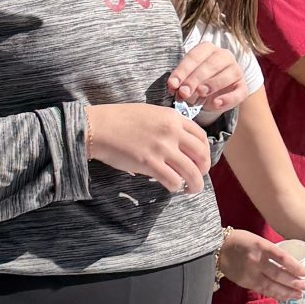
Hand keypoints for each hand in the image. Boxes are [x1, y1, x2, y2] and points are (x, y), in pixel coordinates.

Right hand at [85, 103, 212, 194]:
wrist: (99, 127)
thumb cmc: (121, 120)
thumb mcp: (152, 113)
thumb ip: (169, 125)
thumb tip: (181, 144)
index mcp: (173, 117)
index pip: (201, 137)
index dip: (206, 152)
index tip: (202, 161)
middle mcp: (172, 131)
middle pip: (201, 155)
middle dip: (204, 169)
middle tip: (199, 177)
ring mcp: (162, 147)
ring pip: (191, 171)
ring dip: (195, 184)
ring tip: (191, 189)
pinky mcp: (150, 163)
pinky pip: (172, 180)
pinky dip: (175, 187)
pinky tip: (172, 187)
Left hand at [166, 41, 247, 115]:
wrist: (217, 93)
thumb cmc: (199, 82)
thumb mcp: (188, 79)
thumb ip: (181, 82)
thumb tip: (174, 88)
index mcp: (207, 49)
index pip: (194, 56)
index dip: (183, 71)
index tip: (173, 84)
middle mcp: (224, 56)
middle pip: (211, 64)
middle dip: (195, 79)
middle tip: (184, 92)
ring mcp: (236, 70)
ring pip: (228, 74)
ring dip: (212, 84)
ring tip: (200, 94)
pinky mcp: (243, 86)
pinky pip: (239, 92)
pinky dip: (228, 98)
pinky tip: (216, 103)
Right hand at [219, 232, 304, 299]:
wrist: (216, 248)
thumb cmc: (239, 240)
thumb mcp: (256, 239)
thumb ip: (270, 249)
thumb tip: (289, 261)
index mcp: (261, 246)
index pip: (282, 258)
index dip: (295, 266)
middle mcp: (255, 260)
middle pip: (278, 274)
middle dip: (294, 282)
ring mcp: (249, 273)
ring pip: (271, 286)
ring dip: (287, 292)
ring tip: (299, 295)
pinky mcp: (244, 282)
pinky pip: (263, 290)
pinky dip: (275, 294)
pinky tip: (284, 297)